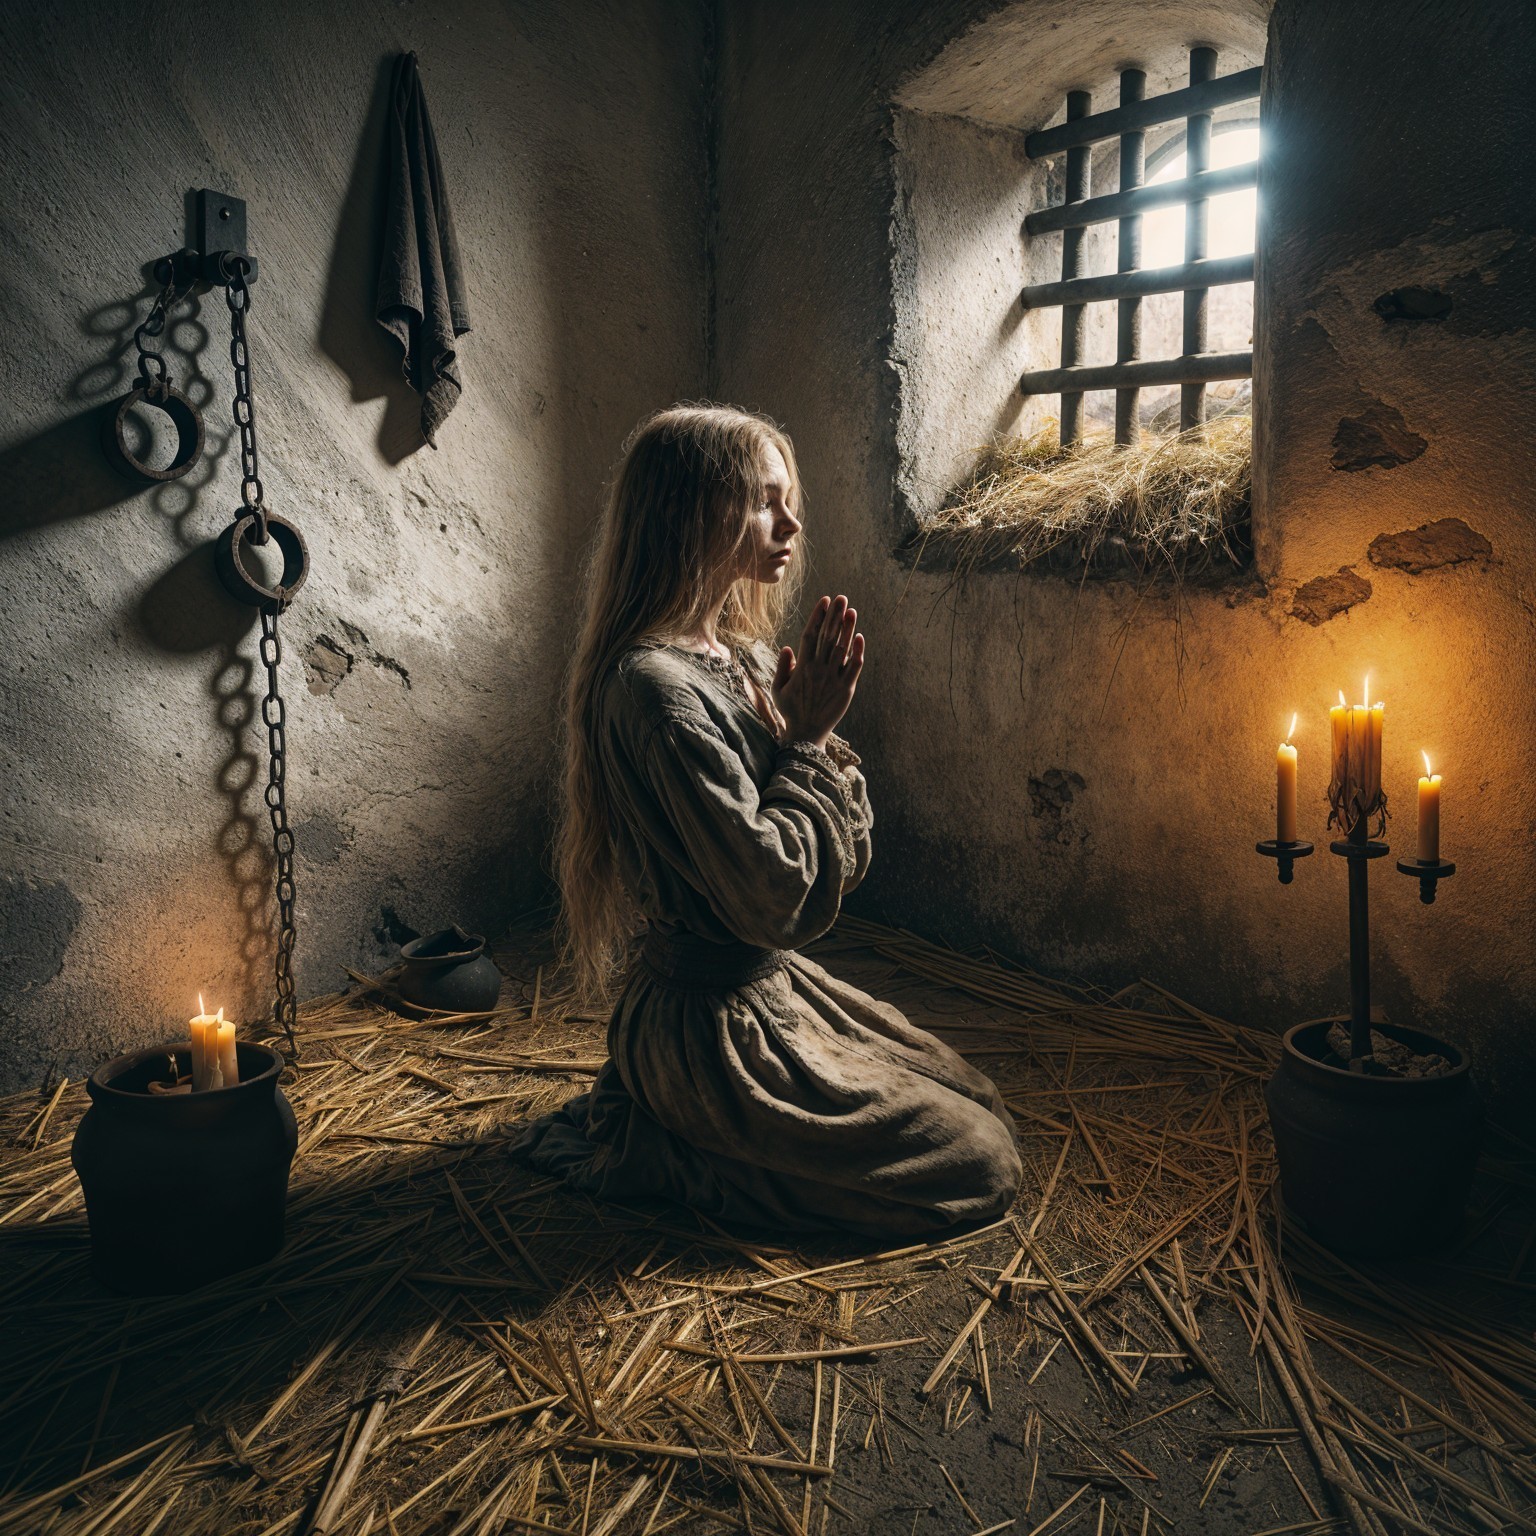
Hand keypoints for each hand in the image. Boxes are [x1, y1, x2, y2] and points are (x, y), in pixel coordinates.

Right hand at [772, 594, 864, 750]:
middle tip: (841, 597)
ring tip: (851, 610)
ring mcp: (833, 679)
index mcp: (802, 667)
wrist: (805, 735)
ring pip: (841, 648)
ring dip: (847, 628)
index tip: (824, 600)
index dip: (818, 616)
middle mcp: (818, 669)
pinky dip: (857, 652)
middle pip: (828, 636)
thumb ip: (782, 667)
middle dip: (834, 615)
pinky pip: (854, 667)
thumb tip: (787, 647)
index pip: (810, 634)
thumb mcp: (777, 689)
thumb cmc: (789, 711)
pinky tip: (859, 637)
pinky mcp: (846, 689)